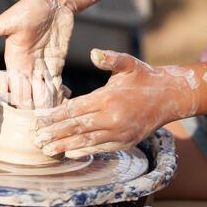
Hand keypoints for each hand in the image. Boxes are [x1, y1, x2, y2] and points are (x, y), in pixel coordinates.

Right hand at [0, 0, 73, 108]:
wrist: (52, 1)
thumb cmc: (30, 8)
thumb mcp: (9, 20)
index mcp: (13, 64)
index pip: (16, 92)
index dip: (23, 104)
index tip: (31, 114)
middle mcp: (25, 70)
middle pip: (29, 99)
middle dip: (36, 110)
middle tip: (47, 121)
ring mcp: (40, 69)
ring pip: (43, 95)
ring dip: (49, 104)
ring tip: (58, 114)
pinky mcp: (54, 66)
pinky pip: (56, 86)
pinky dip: (60, 94)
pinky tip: (65, 101)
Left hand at [33, 49, 196, 157]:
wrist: (171, 97)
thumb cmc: (144, 78)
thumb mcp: (129, 64)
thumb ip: (110, 59)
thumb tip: (93, 53)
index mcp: (108, 98)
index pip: (74, 109)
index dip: (54, 115)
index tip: (37, 119)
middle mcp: (112, 118)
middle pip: (76, 127)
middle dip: (54, 133)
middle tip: (35, 138)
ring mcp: (119, 133)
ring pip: (86, 141)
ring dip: (65, 146)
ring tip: (46, 149)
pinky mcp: (126, 143)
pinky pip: (101, 149)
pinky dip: (84, 151)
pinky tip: (68, 153)